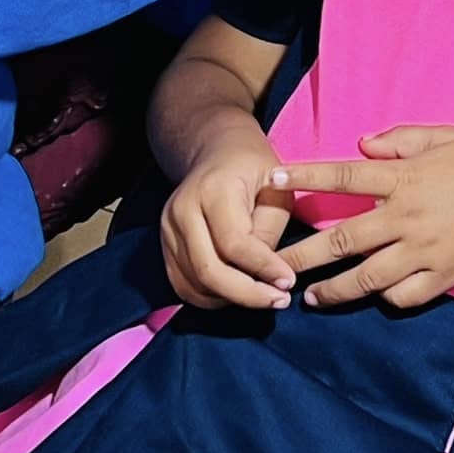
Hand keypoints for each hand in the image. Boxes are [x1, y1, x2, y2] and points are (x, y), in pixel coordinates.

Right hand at [161, 137, 295, 310]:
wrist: (217, 151)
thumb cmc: (254, 168)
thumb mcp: (278, 188)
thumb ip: (269, 233)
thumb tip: (266, 277)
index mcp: (213, 189)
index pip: (234, 243)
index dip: (263, 268)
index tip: (288, 283)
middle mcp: (182, 210)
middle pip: (209, 270)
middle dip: (247, 294)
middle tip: (279, 300)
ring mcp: (168, 229)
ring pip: (195, 284)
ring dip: (231, 300)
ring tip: (263, 297)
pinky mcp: (165, 246)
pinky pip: (184, 286)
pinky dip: (211, 298)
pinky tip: (238, 293)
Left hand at [272, 127, 453, 309]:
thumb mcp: (445, 136)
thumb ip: (400, 140)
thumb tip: (361, 145)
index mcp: (403, 178)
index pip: (342, 177)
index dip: (304, 178)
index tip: (273, 181)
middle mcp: (405, 218)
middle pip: (341, 240)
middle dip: (300, 254)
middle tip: (270, 265)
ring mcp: (422, 252)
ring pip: (365, 278)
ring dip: (332, 289)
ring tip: (308, 297)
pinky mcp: (440, 278)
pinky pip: (401, 295)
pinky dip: (383, 297)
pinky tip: (370, 295)